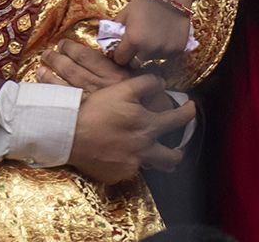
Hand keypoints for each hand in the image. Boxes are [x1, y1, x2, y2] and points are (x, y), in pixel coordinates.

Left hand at [38, 39, 172, 112]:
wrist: (161, 130)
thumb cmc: (154, 102)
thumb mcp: (144, 79)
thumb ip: (128, 66)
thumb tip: (116, 47)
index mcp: (114, 74)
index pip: (88, 58)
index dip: (72, 50)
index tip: (62, 43)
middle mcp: (102, 88)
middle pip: (73, 71)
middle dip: (57, 61)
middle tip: (45, 53)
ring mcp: (95, 106)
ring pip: (66, 89)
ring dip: (50, 78)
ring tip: (39, 68)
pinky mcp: (91, 120)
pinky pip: (68, 108)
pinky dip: (55, 99)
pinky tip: (44, 94)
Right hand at [65, 74, 194, 184]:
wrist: (67, 133)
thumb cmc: (95, 109)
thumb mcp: (121, 88)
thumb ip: (146, 84)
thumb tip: (162, 83)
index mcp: (148, 125)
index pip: (177, 120)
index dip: (187, 113)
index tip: (191, 109)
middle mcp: (144, 148)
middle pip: (172, 157)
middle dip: (178, 153)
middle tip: (177, 149)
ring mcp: (131, 165)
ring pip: (153, 168)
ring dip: (157, 162)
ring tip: (152, 157)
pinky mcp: (116, 175)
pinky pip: (129, 172)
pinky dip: (128, 164)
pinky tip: (119, 156)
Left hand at [109, 0, 195, 68]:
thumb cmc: (145, 3)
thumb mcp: (125, 13)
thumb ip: (115, 30)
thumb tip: (109, 42)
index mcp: (133, 40)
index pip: (120, 59)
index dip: (120, 54)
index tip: (122, 48)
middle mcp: (149, 49)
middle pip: (135, 63)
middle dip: (133, 56)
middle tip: (137, 45)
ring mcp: (165, 51)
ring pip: (151, 60)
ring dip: (149, 54)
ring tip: (151, 39)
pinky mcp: (178, 51)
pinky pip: (166, 57)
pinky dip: (163, 51)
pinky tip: (163, 38)